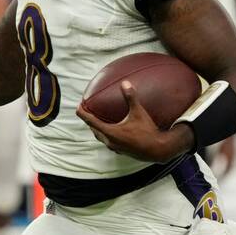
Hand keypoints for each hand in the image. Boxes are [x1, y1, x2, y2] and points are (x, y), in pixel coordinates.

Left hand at [75, 81, 193, 161]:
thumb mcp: (139, 113)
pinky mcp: (121, 151)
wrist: (157, 150)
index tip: (78, 107)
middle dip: (89, 121)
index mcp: (110, 132)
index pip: (91, 121)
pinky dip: (106, 135)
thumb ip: (131, 98)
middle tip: (87, 112)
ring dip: (97, 129)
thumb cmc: (147, 131)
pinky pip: (109, 142)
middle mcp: (110, 141)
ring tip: (97, 121)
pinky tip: (113, 131)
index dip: (83, 114)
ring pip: (101, 137)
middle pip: (94, 130)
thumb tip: (125, 83)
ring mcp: (115, 147)